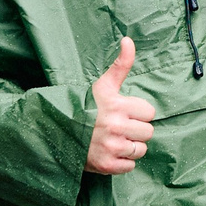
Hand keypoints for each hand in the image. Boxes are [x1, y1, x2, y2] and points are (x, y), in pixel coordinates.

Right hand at [84, 37, 155, 175]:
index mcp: (118, 105)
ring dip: (131, 146)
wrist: (56, 132)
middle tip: (118, 127)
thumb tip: (128, 39)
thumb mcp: (102, 84)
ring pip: (141, 150)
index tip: (123, 112)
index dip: (137, 112)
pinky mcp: (107, 165)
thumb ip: (121, 64)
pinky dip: (122, 162)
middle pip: (148, 132)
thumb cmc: (83, 107)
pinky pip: (130, 166)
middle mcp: (116, 127)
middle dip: (136, 130)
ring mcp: (111, 147)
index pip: (149, 112)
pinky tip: (110, 152)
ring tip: (114, 139)